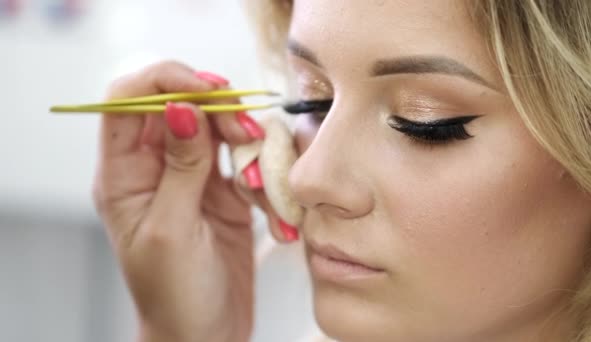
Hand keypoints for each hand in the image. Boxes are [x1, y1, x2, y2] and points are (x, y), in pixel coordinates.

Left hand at [93, 61, 268, 341]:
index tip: (207, 90)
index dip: (166, 82)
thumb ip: (179, 167)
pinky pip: (249, 163)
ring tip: (261, 182)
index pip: (131, 100)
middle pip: (185, 107)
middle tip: (247, 135)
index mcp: (125, 175)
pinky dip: (266, 178)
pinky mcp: (226, 193)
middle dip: (220, 113)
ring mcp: (194, 179)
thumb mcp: (171, 231)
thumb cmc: (175, 296)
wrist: (207, 336)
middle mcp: (157, 169)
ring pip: (221, 130)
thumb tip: (181, 108)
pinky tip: (273, 212)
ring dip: (250, 146)